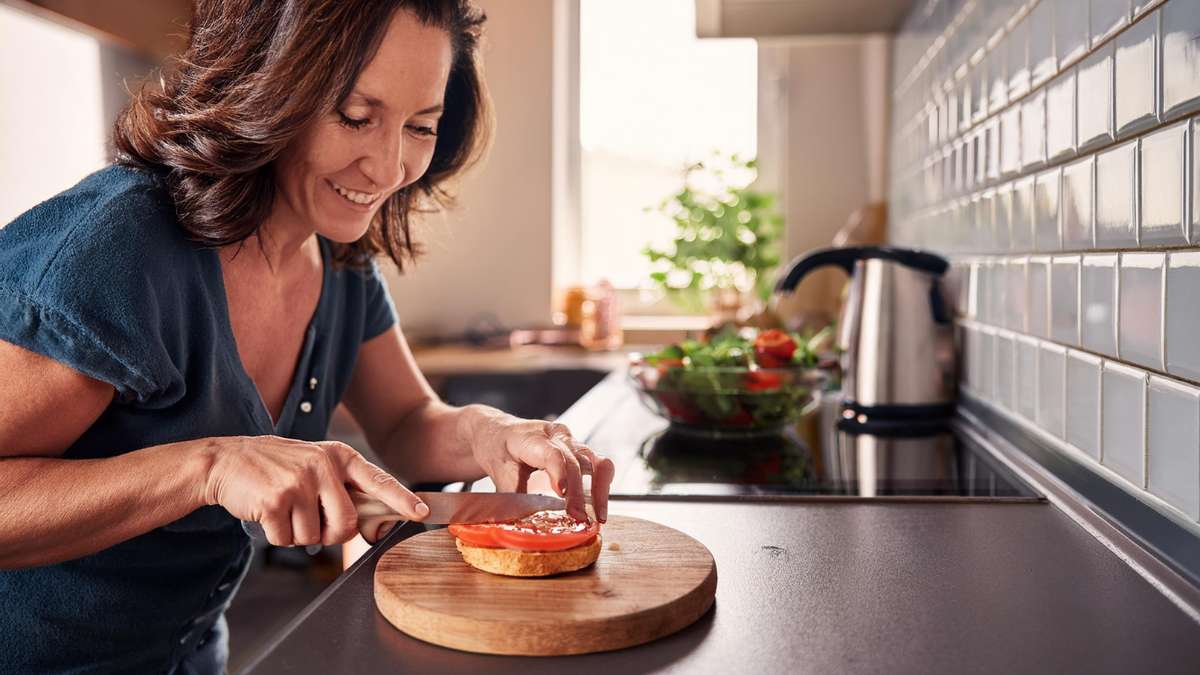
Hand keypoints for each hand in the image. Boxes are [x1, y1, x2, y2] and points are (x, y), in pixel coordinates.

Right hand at [198, 436, 427, 545]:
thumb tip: (372, 522)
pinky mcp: (276, 500)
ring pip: (314, 537)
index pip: (378, 480)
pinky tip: (267, 512)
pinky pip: (287, 539)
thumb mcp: (315, 464)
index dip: (401, 500)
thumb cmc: (276, 468)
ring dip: (297, 533)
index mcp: (338, 456)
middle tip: (310, 520)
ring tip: (284, 508)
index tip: (422, 512)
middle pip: (347, 524)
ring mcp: (299, 482)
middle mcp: (323, 466)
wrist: (226, 460)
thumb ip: (342, 487)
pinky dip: (276, 535)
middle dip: (330, 534)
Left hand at [463, 408, 615, 521]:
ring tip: (599, 517)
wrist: (499, 434)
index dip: (560, 473)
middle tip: (579, 518)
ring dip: (601, 491)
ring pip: (597, 462)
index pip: (552, 453)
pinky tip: (599, 509)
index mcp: (532, 437)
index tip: (562, 494)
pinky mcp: (582, 452)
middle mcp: (558, 436)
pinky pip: (601, 467)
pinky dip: (603, 488)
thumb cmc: (498, 450)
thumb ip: (511, 495)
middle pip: (577, 461)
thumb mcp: (498, 472)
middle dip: (580, 493)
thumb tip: (523, 523)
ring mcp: (573, 442)